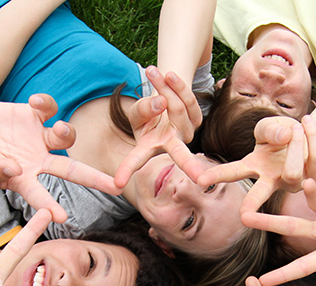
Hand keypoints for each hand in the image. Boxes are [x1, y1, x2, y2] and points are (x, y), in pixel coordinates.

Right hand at [0, 94, 121, 221]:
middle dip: (97, 180)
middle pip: (74, 172)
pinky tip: (36, 102)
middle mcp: (39, 161)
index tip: (61, 217)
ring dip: (67, 133)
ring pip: (64, 137)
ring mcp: (38, 137)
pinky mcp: (31, 113)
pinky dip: (46, 103)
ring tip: (60, 129)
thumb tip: (14, 170)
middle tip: (118, 188)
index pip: (41, 196)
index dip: (50, 206)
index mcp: (26, 180)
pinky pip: (47, 108)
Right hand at [114, 66, 203, 187]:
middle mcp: (170, 146)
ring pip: (177, 109)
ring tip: (150, 71)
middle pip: (180, 155)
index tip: (116, 184)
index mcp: (148, 148)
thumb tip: (161, 103)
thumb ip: (144, 109)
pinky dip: (177, 85)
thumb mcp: (137, 112)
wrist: (163, 102)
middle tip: (199, 179)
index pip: (136, 160)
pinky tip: (168, 75)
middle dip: (189, 165)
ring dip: (163, 87)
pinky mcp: (196, 119)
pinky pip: (188, 100)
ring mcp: (186, 134)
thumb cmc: (146, 114)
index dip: (126, 170)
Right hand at [197, 114, 315, 213]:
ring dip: (295, 143)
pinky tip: (307, 122)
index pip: (233, 172)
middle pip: (259, 194)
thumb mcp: (269, 126)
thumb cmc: (284, 133)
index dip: (217, 175)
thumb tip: (284, 138)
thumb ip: (270, 130)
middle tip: (243, 216)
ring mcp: (292, 183)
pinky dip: (311, 133)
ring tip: (296, 126)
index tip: (200, 180)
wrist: (311, 136)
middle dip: (251, 204)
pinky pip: (313, 157)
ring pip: (292, 172)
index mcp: (255, 167)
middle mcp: (271, 181)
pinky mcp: (314, 180)